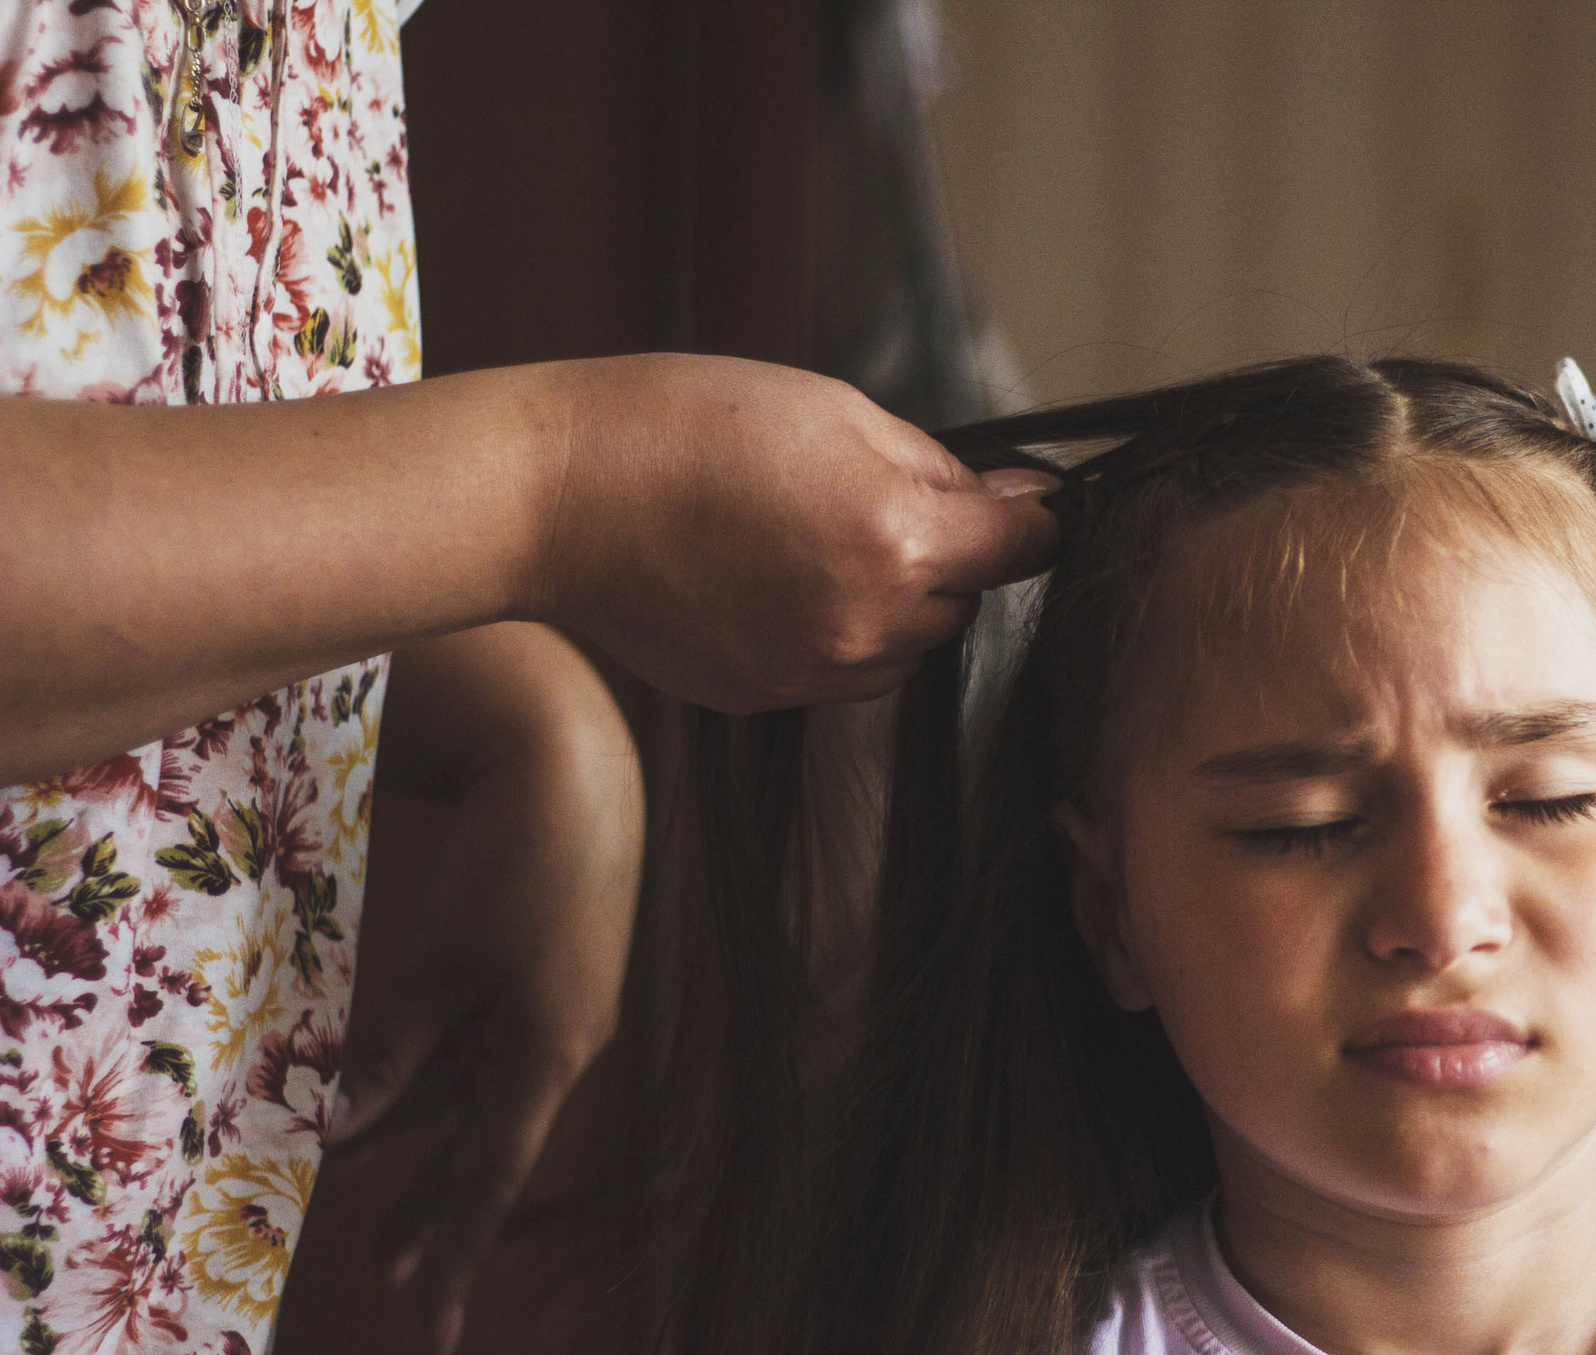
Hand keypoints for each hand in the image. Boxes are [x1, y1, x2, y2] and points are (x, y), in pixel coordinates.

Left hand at [330, 624, 644, 1354]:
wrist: (579, 763)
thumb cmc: (512, 862)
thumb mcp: (437, 967)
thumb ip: (396, 1055)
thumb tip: (346, 1129)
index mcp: (550, 1052)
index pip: (491, 1178)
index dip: (455, 1256)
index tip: (431, 1332)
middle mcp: (567, 1044)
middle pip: (491, 1148)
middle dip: (440, 1218)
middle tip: (391, 1287)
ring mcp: (567, 1010)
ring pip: (486, 1099)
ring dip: (433, 1155)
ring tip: (383, 1219)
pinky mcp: (556, 975)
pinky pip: (493, 1050)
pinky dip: (446, 1086)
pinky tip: (405, 1107)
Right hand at [538, 354, 1058, 713]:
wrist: (564, 495)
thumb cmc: (690, 425)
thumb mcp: (839, 410)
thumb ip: (941, 468)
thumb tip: (1021, 500)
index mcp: (900, 540)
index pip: (1025, 551)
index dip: (1024, 519)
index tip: (1013, 505)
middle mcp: (870, 623)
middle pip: (963, 602)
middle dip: (942, 556)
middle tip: (863, 498)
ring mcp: (816, 671)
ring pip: (905, 647)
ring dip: (888, 601)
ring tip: (804, 537)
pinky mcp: (768, 696)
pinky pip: (838, 670)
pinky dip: (828, 632)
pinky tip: (765, 577)